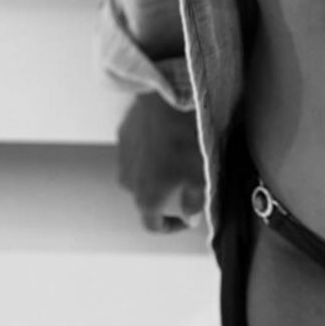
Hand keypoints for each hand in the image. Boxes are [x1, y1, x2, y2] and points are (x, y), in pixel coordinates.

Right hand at [116, 92, 206, 232]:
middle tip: (188, 178)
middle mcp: (128, 183)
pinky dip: (149, 149)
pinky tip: (166, 135)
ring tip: (178, 153)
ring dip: (156, 169)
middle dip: (166, 193)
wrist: (168, 99)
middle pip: (147, 197)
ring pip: (140, 172)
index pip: (153, 225)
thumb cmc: (186, 139)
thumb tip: (190, 216)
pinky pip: (136, 149)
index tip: (186, 218)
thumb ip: (196, 203)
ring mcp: (122, 158)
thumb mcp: (201, 176)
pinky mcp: (123, 135)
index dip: (171, 226)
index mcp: (147, 198)